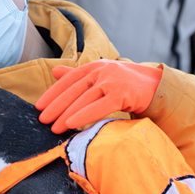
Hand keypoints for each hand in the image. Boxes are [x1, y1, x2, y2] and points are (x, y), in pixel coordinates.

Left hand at [35, 60, 162, 133]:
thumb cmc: (125, 84)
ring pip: (84, 98)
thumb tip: (54, 71)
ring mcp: (112, 81)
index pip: (68, 79)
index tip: (39, 106)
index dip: (52, 93)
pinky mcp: (122, 94)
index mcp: (94, 66)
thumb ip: (78, 75)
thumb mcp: (101, 76)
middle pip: (73, 90)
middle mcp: (101, 70)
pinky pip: (99, 106)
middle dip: (56, 106)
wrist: (155, 86)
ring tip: (54, 127)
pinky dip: (84, 115)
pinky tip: (72, 124)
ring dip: (66, 114)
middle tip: (42, 120)